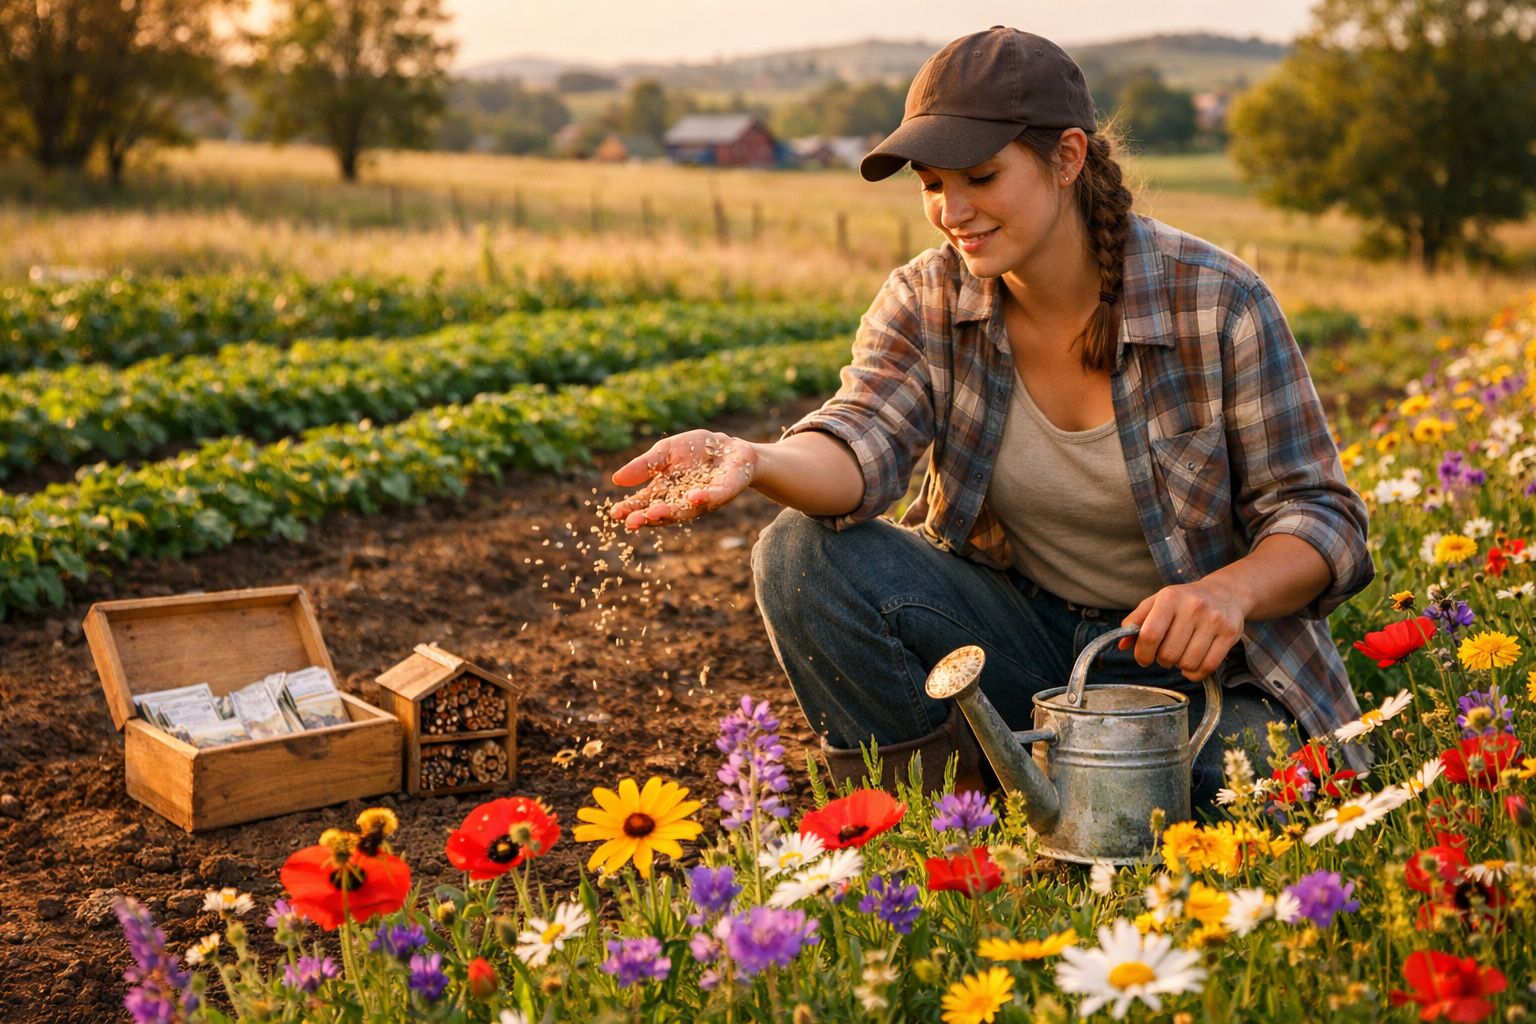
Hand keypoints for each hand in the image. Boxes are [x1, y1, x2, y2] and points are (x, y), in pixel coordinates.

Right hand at [609, 430, 757, 530]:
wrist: (729, 447)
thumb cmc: (695, 450)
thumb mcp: (664, 452)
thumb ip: (644, 466)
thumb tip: (616, 479)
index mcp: (665, 492)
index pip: (645, 503)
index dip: (630, 509)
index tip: (614, 514)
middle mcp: (682, 501)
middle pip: (662, 513)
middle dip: (647, 517)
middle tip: (631, 522)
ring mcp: (703, 500)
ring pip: (685, 511)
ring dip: (670, 513)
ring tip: (654, 512)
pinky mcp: (724, 493)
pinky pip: (713, 497)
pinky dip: (703, 498)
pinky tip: (693, 497)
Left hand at [1117, 579, 1247, 681]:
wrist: (1223, 593)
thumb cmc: (1183, 601)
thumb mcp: (1156, 603)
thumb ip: (1136, 621)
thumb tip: (1121, 645)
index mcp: (1170, 598)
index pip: (1150, 635)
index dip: (1142, 654)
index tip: (1143, 658)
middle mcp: (1193, 607)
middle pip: (1169, 654)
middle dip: (1162, 660)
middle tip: (1165, 654)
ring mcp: (1214, 620)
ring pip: (1188, 663)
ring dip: (1180, 666)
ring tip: (1181, 654)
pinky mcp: (1230, 634)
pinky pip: (1207, 667)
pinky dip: (1195, 672)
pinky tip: (1193, 662)